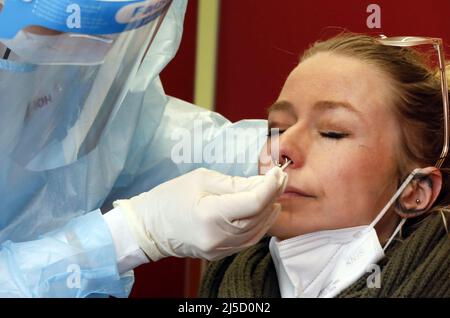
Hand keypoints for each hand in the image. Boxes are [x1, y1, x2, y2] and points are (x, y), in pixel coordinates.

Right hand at [113, 167, 286, 260]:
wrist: (149, 227)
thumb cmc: (170, 197)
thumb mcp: (201, 179)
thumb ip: (235, 183)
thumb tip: (261, 182)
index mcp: (210, 214)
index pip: (253, 202)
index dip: (270, 186)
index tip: (277, 173)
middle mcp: (218, 236)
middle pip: (258, 216)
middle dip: (273, 195)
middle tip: (280, 179)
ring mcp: (219, 249)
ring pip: (257, 231)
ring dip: (269, 210)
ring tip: (274, 193)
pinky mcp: (220, 254)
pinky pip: (248, 240)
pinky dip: (259, 224)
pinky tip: (263, 211)